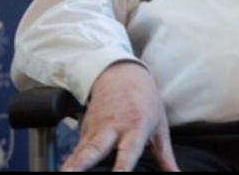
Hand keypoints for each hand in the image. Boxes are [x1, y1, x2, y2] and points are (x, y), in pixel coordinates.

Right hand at [60, 62, 176, 171]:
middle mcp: (112, 128)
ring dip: (71, 164)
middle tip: (71, 174)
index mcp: (135, 128)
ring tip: (63, 174)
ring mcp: (95, 128)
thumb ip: (165, 155)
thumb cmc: (144, 100)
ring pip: (81, 149)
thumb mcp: (159, 125)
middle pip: (96, 148)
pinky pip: (76, 148)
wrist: (122, 74)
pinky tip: (64, 170)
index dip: (122, 167)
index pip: (128, 151)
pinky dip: (69, 161)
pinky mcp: (84, 129)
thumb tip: (175, 174)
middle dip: (83, 164)